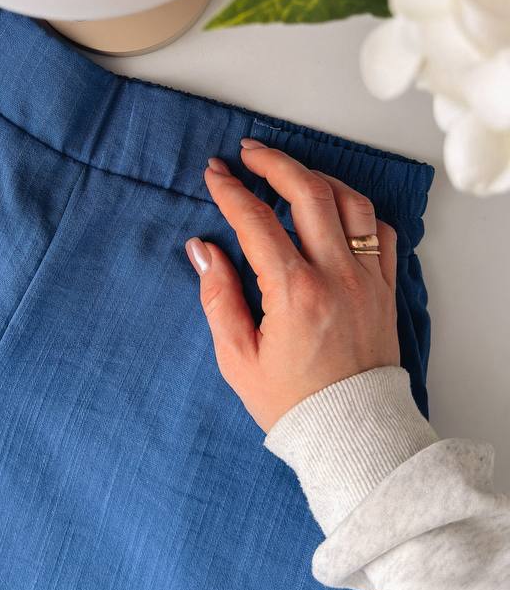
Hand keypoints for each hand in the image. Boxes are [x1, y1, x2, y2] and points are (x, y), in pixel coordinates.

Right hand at [184, 140, 399, 433]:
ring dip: (318, 178)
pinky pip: (381, 231)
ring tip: (290, 172)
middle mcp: (336, 276)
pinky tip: (335, 208)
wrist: (353, 435)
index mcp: (295, 293)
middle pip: (308, 193)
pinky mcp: (387, 289)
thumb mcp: (237, 358)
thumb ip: (217, 298)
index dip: (231, 190)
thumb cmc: (293, 404)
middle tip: (249, 153)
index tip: (214, 173)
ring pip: (351, 202)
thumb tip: (203, 250)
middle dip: (274, 163)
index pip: (256, 220)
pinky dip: (357, 210)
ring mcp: (367, 279)